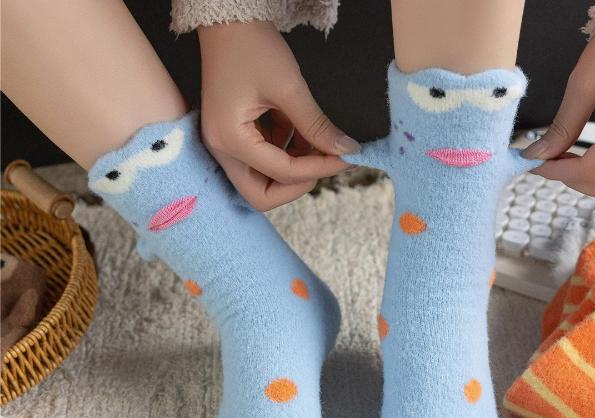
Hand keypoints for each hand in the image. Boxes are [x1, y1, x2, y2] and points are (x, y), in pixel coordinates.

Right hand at [198, 21, 358, 210]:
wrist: (226, 18)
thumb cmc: (251, 46)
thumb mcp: (289, 87)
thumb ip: (317, 126)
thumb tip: (347, 151)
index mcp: (229, 139)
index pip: (282, 173)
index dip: (319, 169)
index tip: (347, 159)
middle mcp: (221, 149)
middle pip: (262, 196)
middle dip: (297, 184)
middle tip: (324, 163)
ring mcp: (225, 145)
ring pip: (263, 182)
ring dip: (294, 169)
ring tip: (316, 140)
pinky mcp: (234, 137)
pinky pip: (263, 162)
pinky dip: (287, 153)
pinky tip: (302, 132)